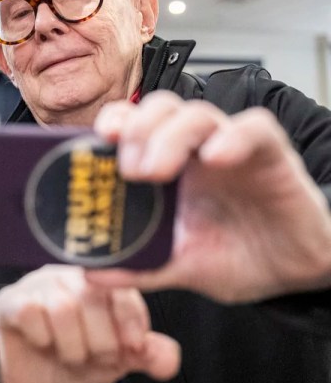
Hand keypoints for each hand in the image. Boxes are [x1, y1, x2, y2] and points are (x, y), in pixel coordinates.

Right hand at [0, 265, 179, 382]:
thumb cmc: (77, 362)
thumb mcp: (117, 360)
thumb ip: (145, 354)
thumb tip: (168, 359)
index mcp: (101, 282)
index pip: (123, 286)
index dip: (130, 321)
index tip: (131, 349)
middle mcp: (69, 274)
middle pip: (93, 297)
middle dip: (100, 343)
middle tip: (94, 359)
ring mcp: (37, 283)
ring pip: (62, 307)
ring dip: (70, 347)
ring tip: (68, 356)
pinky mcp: (9, 299)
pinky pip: (29, 312)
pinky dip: (41, 338)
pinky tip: (42, 343)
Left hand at [88, 91, 330, 302]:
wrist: (291, 274)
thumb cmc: (236, 257)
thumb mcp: (180, 266)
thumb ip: (139, 267)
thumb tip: (91, 273)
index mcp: (167, 167)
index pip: (134, 123)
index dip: (115, 122)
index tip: (98, 140)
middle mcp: (195, 150)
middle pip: (160, 109)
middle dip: (138, 129)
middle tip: (129, 170)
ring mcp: (231, 147)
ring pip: (198, 114)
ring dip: (171, 135)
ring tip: (155, 171)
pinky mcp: (270, 154)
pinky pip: (255, 128)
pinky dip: (233, 137)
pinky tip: (215, 158)